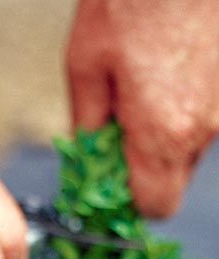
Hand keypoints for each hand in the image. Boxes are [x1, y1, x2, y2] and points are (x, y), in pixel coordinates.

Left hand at [66, 0, 218, 216]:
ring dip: (161, 137)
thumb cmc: (129, 0)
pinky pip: (204, 118)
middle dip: (142, 170)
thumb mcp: (86, 64)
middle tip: (116, 134)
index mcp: (163, 131)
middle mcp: (203, 127)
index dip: (129, 203)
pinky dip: (180, 110)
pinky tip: (161, 74)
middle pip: (173, 182)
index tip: (108, 185)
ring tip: (138, 90)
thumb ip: (87, 125)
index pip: (155, 206)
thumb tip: (85, 160)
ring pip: (189, 150)